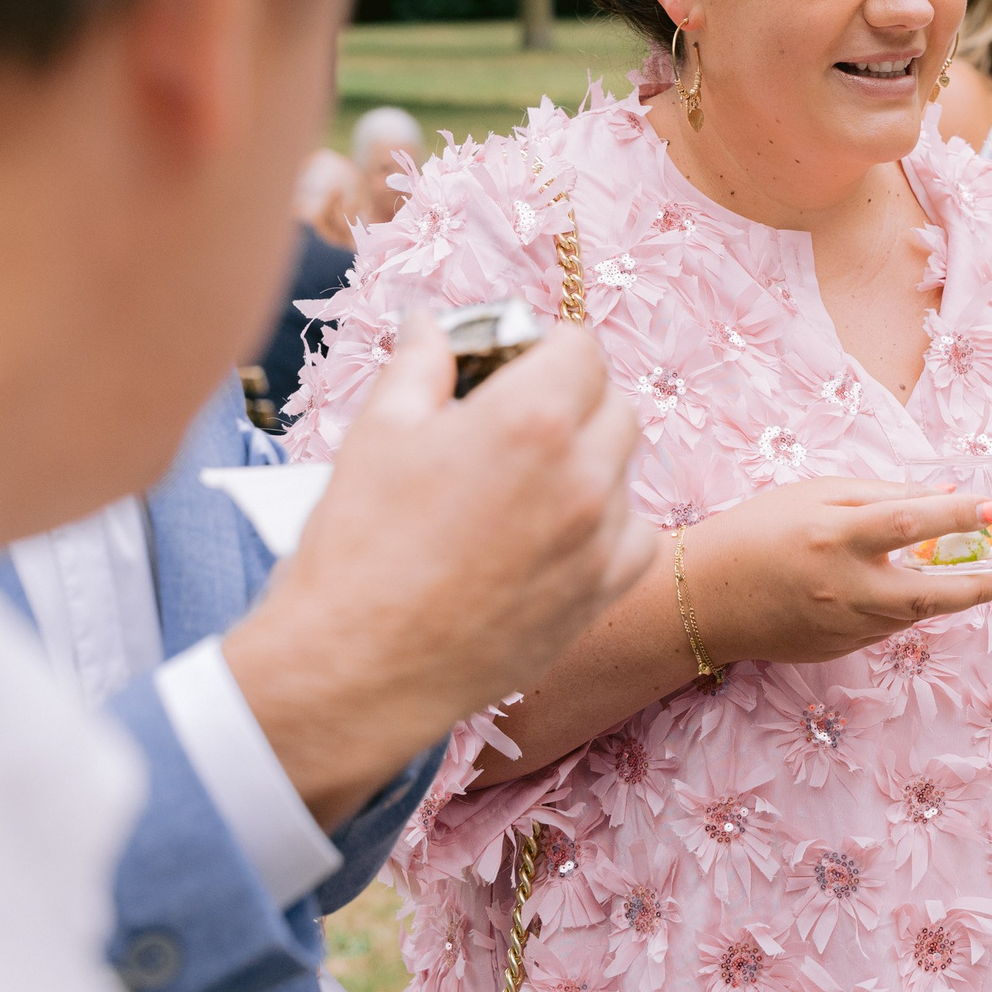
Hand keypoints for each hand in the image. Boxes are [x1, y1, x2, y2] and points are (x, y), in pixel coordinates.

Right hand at [225, 317, 647, 826]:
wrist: (356, 668)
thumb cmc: (358, 547)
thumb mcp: (379, 432)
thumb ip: (422, 364)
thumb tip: (432, 323)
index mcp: (530, 419)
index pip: (582, 349)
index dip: (547, 351)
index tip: (519, 367)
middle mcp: (581, 474)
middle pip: (614, 406)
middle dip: (573, 403)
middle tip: (517, 426)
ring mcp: (600, 537)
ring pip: (624, 471)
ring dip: (588, 465)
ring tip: (523, 489)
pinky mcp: (603, 592)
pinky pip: (635, 535)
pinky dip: (605, 527)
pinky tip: (551, 537)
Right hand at [684, 477, 991, 664]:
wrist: (703, 597)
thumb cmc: (758, 530)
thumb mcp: (816, 494)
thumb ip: (881, 495)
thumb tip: (944, 497)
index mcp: (836, 535)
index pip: (912, 524)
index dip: (960, 517)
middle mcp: (844, 586)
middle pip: (929, 594)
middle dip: (981, 587)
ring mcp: (843, 626)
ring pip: (915, 616)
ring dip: (955, 600)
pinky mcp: (839, 649)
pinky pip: (888, 627)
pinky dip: (909, 608)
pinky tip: (921, 592)